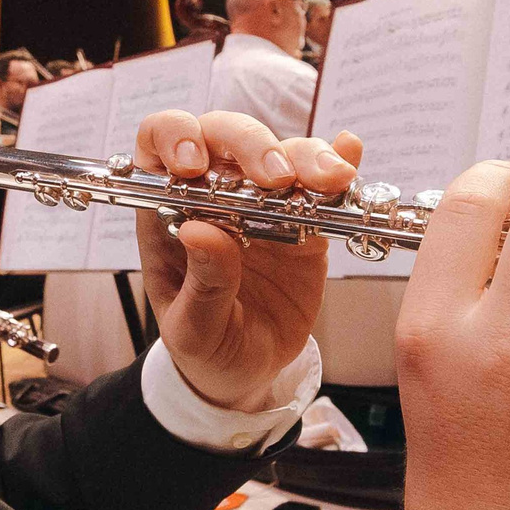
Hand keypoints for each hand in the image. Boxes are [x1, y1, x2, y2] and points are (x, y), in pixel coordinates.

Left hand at [132, 111, 364, 409]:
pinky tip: (350, 152)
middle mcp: (215, 195)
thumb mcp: (195, 330)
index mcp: (169, 211)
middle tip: (276, 179)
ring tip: (330, 179)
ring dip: (305, 156)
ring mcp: (263, 204)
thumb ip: (202, 285)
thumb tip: (199, 231)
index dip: (174, 137)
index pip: (159, 144)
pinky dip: (339, 159)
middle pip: (226, 136)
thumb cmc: (206, 348)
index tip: (194, 165)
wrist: (248, 373)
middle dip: (252, 144)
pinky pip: (321, 182)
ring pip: (281, 152)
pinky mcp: (306, 222)